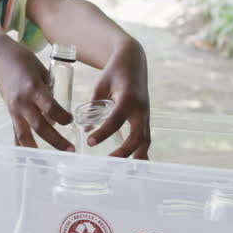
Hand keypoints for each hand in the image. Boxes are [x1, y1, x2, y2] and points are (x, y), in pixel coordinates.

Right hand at [0, 35, 74, 151]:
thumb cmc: (24, 61)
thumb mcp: (42, 71)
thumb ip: (50, 92)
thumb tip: (59, 110)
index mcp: (34, 88)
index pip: (50, 108)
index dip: (63, 117)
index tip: (71, 121)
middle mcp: (23, 102)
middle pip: (40, 126)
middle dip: (56, 140)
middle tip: (70, 150)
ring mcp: (14, 109)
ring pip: (25, 134)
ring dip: (36, 149)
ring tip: (46, 163)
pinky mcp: (10, 113)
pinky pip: (15, 133)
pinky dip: (20, 147)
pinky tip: (23, 161)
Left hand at [88, 38, 150, 158]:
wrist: (133, 61)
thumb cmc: (114, 72)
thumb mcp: (100, 85)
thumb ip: (94, 106)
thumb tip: (86, 128)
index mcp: (128, 98)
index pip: (116, 119)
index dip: (103, 132)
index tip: (89, 142)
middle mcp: (141, 108)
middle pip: (137, 136)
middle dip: (124, 151)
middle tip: (108, 162)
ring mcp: (146, 114)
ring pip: (145, 140)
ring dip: (136, 156)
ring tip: (124, 171)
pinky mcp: (146, 118)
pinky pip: (146, 138)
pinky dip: (142, 152)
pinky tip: (136, 165)